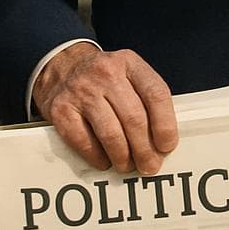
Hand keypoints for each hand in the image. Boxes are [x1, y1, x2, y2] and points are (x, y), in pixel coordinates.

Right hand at [33, 42, 179, 174]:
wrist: (62, 67)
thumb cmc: (103, 79)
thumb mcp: (128, 74)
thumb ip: (146, 99)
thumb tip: (162, 142)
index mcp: (129, 63)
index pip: (156, 94)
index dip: (165, 125)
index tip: (167, 146)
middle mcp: (105, 73)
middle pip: (134, 119)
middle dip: (145, 150)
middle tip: (150, 166)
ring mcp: (81, 90)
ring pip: (111, 135)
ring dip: (123, 157)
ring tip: (128, 166)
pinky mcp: (61, 110)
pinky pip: (85, 143)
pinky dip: (99, 158)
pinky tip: (105, 161)